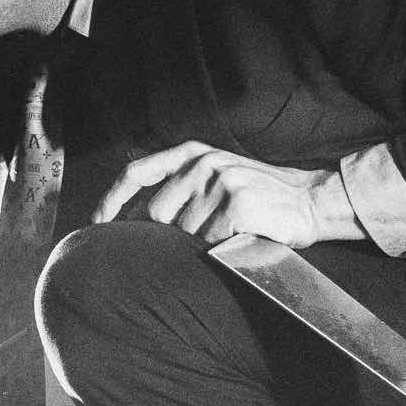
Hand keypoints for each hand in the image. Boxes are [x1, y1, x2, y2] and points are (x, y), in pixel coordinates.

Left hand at [93, 141, 360, 247]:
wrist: (311, 201)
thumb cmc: (258, 197)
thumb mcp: (216, 177)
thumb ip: (179, 187)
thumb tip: (131, 220)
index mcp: (192, 154)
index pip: (135, 172)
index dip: (110, 199)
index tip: (95, 223)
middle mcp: (201, 164)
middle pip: (155, 214)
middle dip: (161, 238)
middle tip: (181, 250)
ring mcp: (219, 182)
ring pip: (181, 232)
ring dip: (196, 246)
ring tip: (222, 242)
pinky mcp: (236, 205)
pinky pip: (207, 242)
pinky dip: (217, 251)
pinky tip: (235, 244)